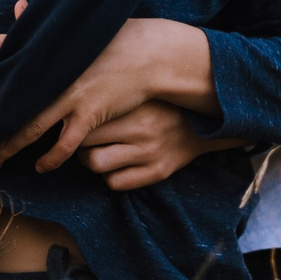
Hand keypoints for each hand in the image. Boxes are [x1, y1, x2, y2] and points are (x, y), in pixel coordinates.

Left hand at [0, 17, 214, 172]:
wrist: (155, 54)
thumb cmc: (116, 39)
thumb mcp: (79, 27)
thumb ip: (46, 23)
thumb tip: (20, 6)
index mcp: (51, 46)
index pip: (8, 43)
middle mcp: (56, 71)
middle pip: (12, 100)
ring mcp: (73, 95)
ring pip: (32, 127)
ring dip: (13, 144)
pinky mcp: (92, 115)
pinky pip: (65, 144)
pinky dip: (52, 157)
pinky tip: (43, 166)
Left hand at [76, 103, 245, 190]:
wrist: (205, 123)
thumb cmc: (164, 105)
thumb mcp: (142, 96)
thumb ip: (115, 101)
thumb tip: (75, 106)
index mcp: (136, 110)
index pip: (87, 123)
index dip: (75, 127)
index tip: (77, 125)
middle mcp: (143, 133)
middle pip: (86, 146)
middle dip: (79, 146)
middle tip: (86, 141)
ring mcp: (150, 155)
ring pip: (98, 166)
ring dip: (91, 162)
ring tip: (98, 153)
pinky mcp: (158, 172)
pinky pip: (117, 183)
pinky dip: (110, 177)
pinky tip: (116, 167)